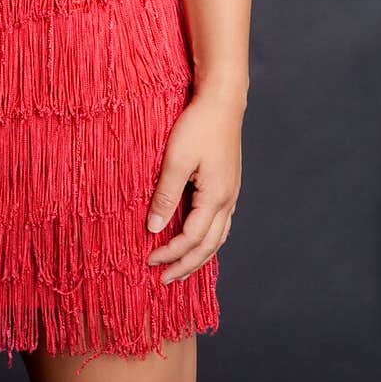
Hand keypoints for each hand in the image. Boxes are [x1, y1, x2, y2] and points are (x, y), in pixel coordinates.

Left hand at [146, 90, 243, 282]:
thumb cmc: (198, 125)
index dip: (171, 253)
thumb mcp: (176, 159)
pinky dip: (207, 240)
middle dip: (186, 265)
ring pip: (218, 238)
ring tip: (180, 270)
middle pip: (209, 246)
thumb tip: (154, 228)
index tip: (149, 261)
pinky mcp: (227, 185)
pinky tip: (196, 241)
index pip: (192, 238)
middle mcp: (228, 200)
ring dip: (198, 257)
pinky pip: (220, 224)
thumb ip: (165, 195)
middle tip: (164, 280)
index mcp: (216, 197)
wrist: (223, 101)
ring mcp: (231, 194)